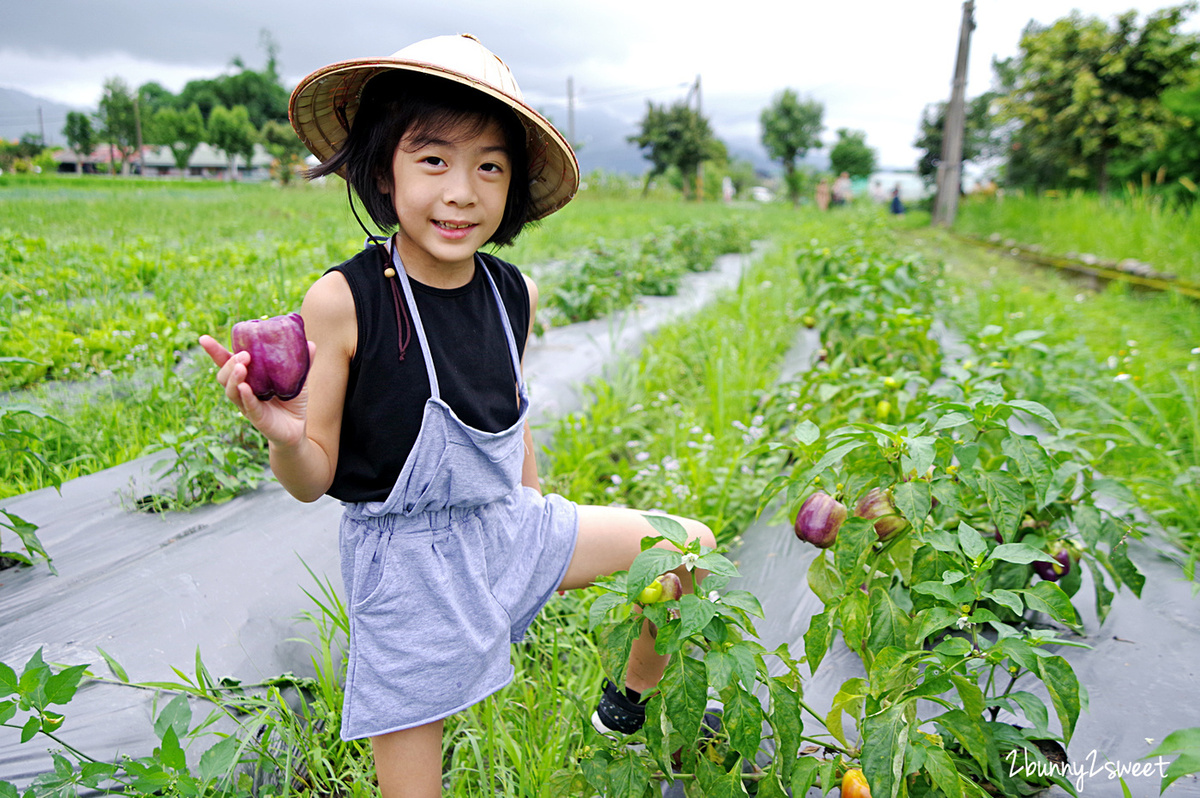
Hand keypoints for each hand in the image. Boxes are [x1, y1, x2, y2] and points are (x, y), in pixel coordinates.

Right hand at [198, 334, 314, 447]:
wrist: (297, 428)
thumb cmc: (292, 401)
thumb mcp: (298, 378)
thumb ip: (302, 362)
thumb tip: (309, 343)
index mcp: (248, 377)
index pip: (226, 363)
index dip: (215, 351)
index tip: (203, 339)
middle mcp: (243, 390)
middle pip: (224, 376)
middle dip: (229, 363)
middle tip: (243, 355)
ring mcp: (247, 404)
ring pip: (231, 391)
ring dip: (234, 377)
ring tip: (241, 367)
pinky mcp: (256, 417)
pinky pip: (247, 406)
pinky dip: (245, 396)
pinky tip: (245, 388)